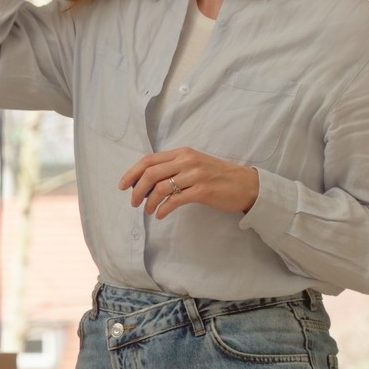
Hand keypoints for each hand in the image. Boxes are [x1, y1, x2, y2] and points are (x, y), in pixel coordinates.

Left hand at [120, 148, 259, 217]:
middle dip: (137, 189)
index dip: (132, 173)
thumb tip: (148, 182)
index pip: (149, 160)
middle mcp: (187, 160)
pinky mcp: (202, 191)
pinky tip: (161, 215)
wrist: (246, 184)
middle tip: (133, 202)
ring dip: (149, 202)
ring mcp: (195, 175)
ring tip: (148, 211)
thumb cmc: (218, 176)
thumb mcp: (195, 164)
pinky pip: (175, 200)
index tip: (123, 186)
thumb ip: (174, 168)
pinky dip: (163, 209)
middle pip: (151, 173)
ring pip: (160, 187)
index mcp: (183, 153)